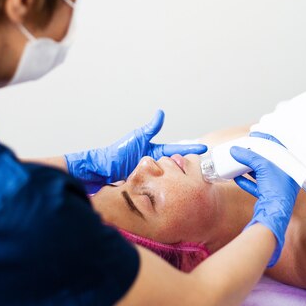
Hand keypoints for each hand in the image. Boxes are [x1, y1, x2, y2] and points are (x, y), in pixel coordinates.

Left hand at [65, 110, 206, 192]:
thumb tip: (161, 113)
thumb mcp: (137, 137)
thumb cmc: (118, 152)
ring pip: (170, 179)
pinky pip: (161, 190)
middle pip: (176, 166)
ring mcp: (152, 178)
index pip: (176, 151)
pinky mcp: (147, 189)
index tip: (203, 149)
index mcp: (155, 154)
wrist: (102, 169)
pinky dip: (169, 190)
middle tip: (202, 169)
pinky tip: (178, 192)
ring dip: (180, 179)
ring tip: (192, 180)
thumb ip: (151, 128)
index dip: (189, 150)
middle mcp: (156, 166)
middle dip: (188, 168)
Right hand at [233, 132, 283, 196]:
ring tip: (238, 162)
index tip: (253, 135)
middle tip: (244, 148)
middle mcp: (284, 173)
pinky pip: (256, 185)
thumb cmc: (277, 189)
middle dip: (253, 154)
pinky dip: (247, 181)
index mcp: (288, 163)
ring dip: (249, 167)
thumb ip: (248, 156)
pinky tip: (237, 178)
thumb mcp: (263, 166)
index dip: (264, 138)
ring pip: (260, 172)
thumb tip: (235, 150)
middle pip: (266, 159)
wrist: (276, 211)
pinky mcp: (268, 194)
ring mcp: (277, 185)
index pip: (276, 145)